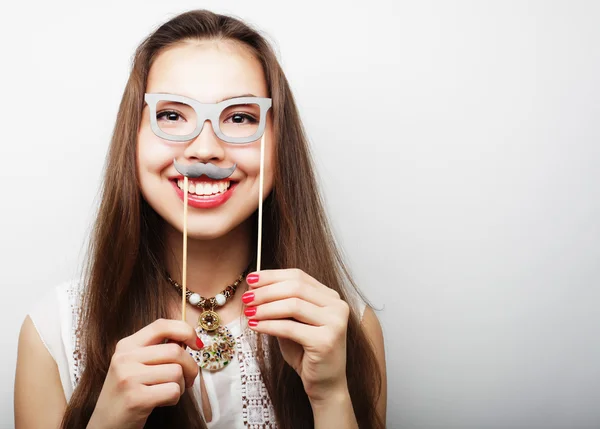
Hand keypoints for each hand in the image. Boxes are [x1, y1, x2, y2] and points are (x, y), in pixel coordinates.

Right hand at [87, 319, 201, 428]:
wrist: (105, 425)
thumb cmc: (128, 393)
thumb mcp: (136, 364)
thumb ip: (157, 349)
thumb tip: (189, 340)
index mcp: (126, 345)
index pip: (161, 325)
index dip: (185, 331)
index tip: (197, 344)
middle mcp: (125, 358)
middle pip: (175, 351)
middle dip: (190, 366)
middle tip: (188, 379)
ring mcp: (128, 378)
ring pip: (176, 372)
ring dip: (180, 385)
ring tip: (168, 392)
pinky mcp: (136, 398)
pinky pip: (173, 391)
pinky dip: (174, 398)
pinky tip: (161, 402)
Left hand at [243, 269, 349, 401]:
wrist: (325, 385)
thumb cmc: (306, 353)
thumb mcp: (292, 323)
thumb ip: (280, 305)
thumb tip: (254, 287)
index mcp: (330, 297)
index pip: (299, 276)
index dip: (273, 275)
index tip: (251, 278)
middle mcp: (337, 306)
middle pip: (296, 287)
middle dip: (267, 290)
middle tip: (246, 296)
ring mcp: (335, 322)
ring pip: (293, 305)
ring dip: (266, 307)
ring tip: (248, 312)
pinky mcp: (326, 340)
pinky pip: (290, 327)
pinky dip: (269, 325)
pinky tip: (255, 326)